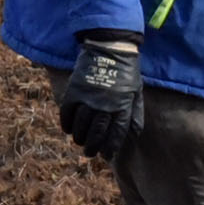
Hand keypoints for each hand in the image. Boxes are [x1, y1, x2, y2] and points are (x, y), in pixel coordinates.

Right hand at [60, 36, 144, 158]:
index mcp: (123, 106)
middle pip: (97, 133)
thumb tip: (133, 134)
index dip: (110, 146)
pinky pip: (67, 114)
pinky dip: (67, 124)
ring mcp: (88, 99)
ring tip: (80, 142)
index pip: (116, 133)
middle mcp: (105, 105)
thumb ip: (134, 114)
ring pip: (81, 126)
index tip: (106, 155)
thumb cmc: (127, 73)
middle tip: (90, 153)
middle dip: (93, 147)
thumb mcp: (136, 93)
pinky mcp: (74, 92)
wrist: (109, 49)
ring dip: (79, 138)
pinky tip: (69, 129)